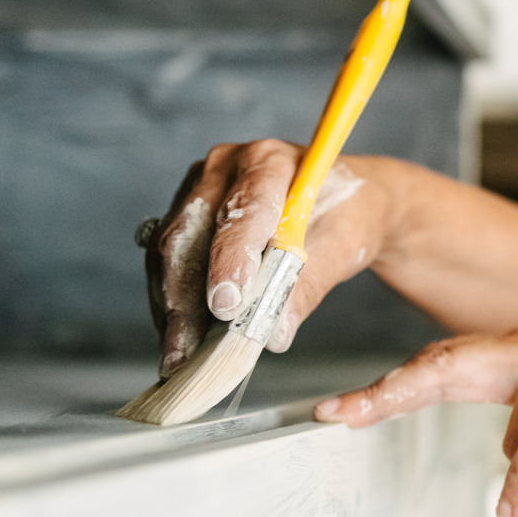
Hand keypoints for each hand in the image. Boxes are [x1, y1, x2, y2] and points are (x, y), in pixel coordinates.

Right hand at [142, 142, 396, 376]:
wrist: (343, 201)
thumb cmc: (347, 215)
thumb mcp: (344, 247)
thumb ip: (308, 284)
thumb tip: (273, 333)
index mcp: (270, 161)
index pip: (244, 210)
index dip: (231, 260)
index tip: (226, 306)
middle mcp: (226, 167)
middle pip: (192, 234)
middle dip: (187, 298)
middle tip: (186, 350)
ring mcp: (200, 188)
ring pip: (171, 252)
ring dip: (173, 307)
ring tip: (178, 355)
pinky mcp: (187, 214)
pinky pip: (169, 262)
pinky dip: (175, 302)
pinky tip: (180, 337)